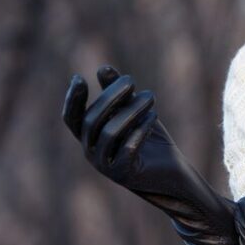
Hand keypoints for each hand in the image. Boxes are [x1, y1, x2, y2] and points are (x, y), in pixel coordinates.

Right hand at [62, 65, 244, 244]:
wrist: (173, 174)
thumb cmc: (151, 140)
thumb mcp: (134, 112)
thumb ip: (119, 94)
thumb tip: (103, 69)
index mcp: (90, 138)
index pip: (72, 118)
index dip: (72, 99)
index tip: (80, 78)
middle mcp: (91, 152)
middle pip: (91, 120)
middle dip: (110, 97)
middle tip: (131, 80)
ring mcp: (105, 166)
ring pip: (109, 133)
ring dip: (130, 110)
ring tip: (150, 97)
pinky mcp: (123, 175)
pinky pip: (126, 148)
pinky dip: (139, 129)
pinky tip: (153, 116)